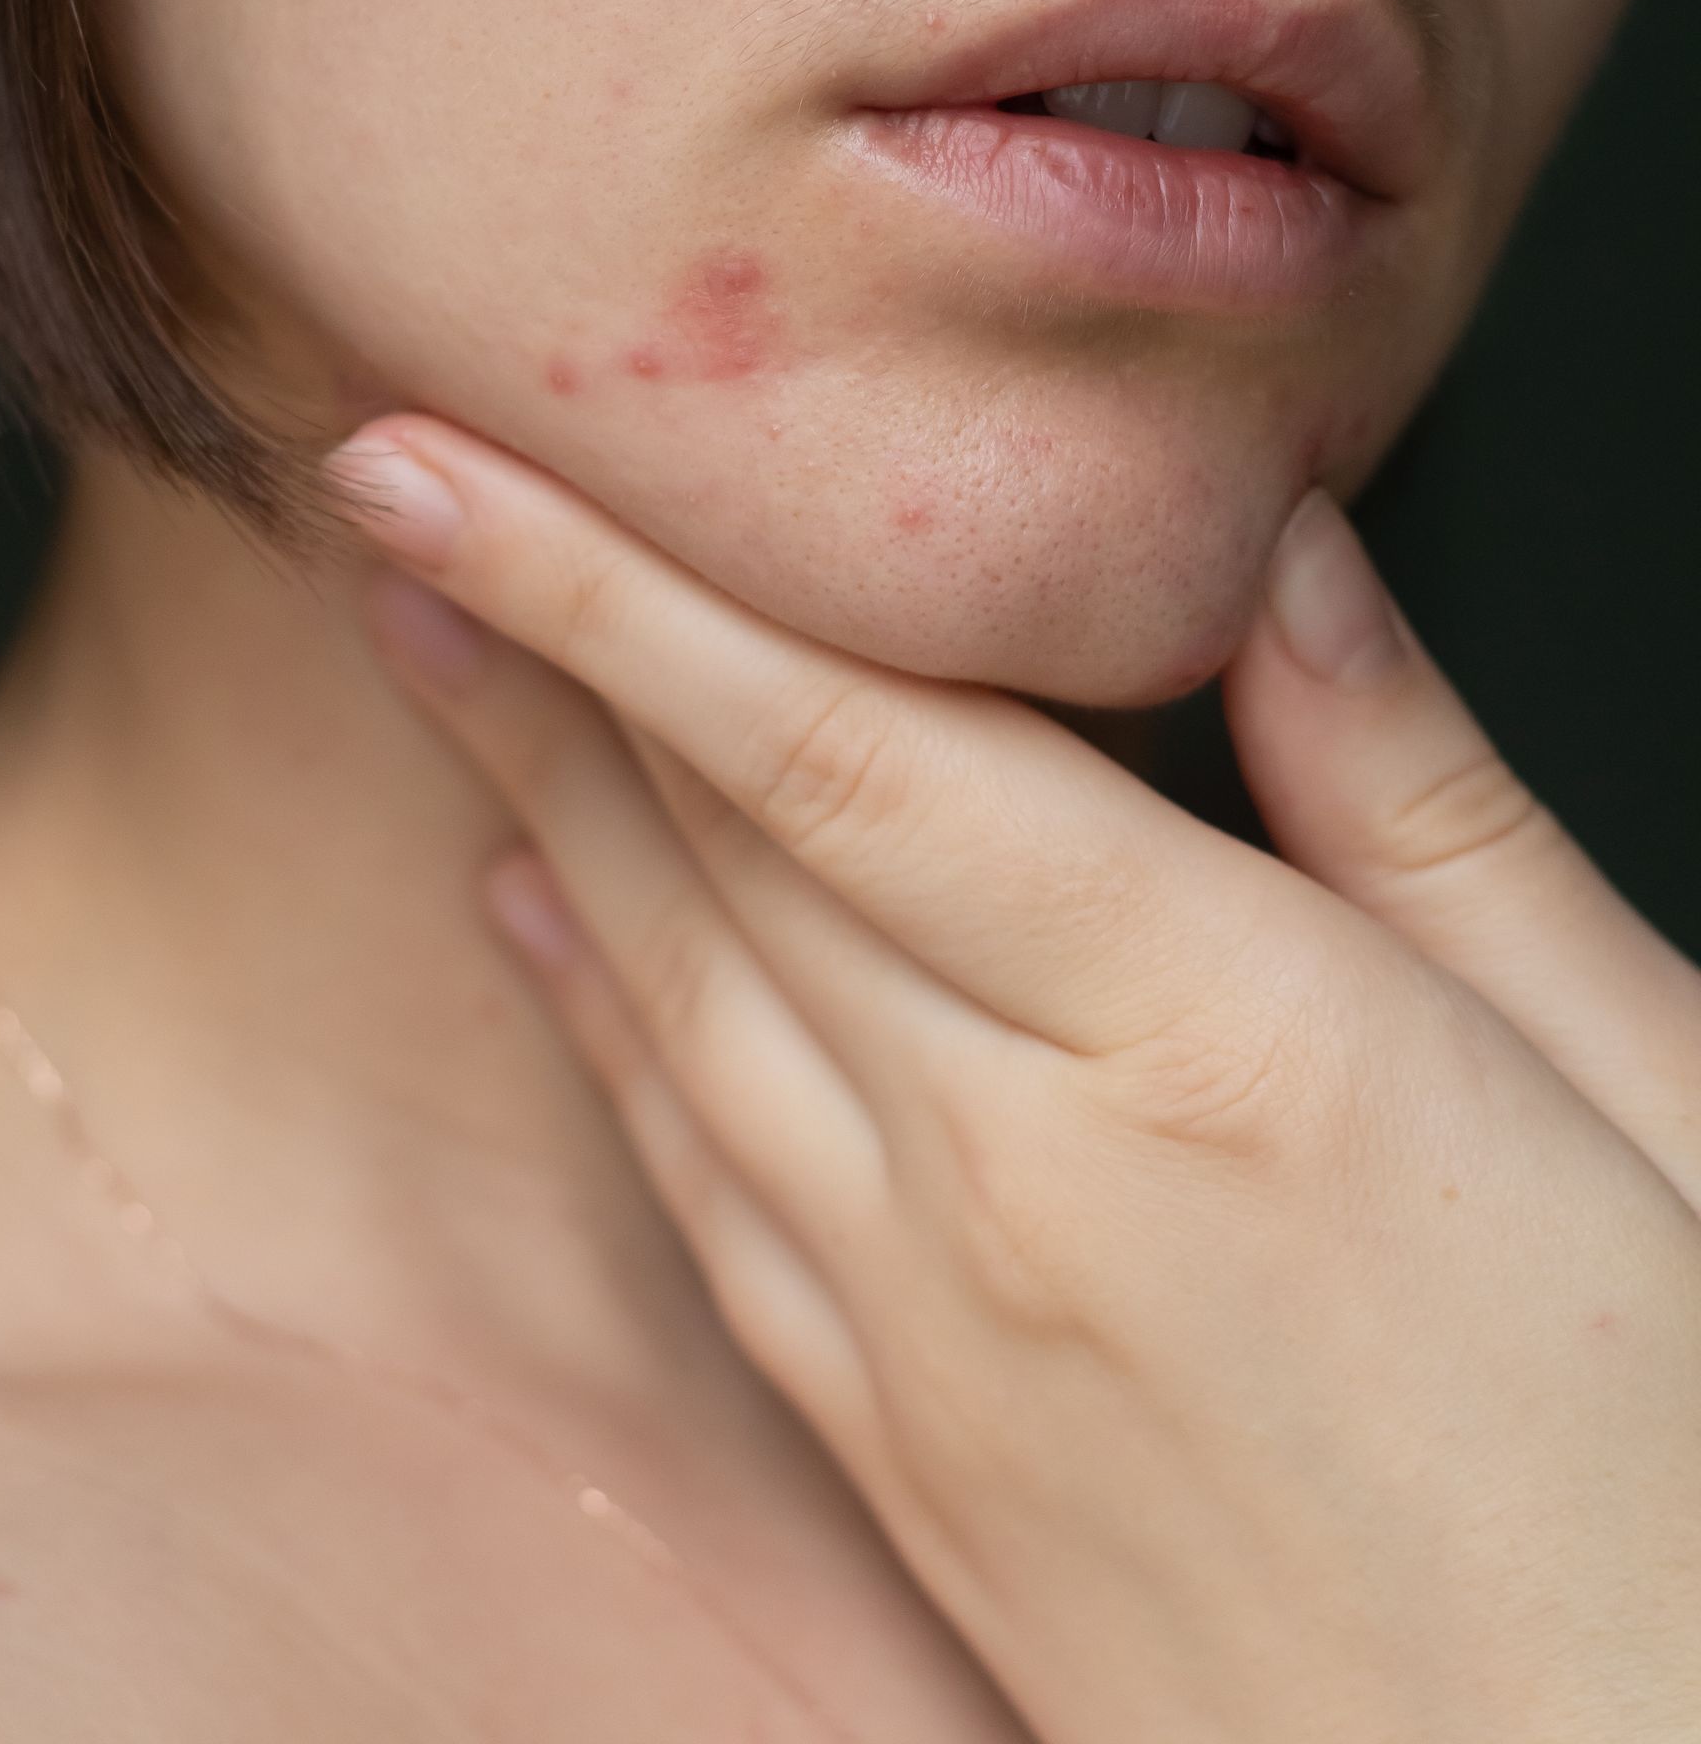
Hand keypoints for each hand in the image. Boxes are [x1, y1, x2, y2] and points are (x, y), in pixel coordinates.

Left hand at [332, 422, 1700, 1743]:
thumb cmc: (1684, 1488)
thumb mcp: (1652, 1087)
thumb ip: (1426, 806)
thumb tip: (1281, 553)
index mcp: (1226, 1038)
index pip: (838, 746)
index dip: (612, 587)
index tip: (441, 461)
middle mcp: (1029, 1171)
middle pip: (717, 848)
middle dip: (527, 645)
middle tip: (378, 492)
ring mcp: (943, 1335)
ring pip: (680, 1001)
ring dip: (532, 797)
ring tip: (419, 646)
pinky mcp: (920, 1464)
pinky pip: (708, 1194)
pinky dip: (605, 1028)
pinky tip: (538, 917)